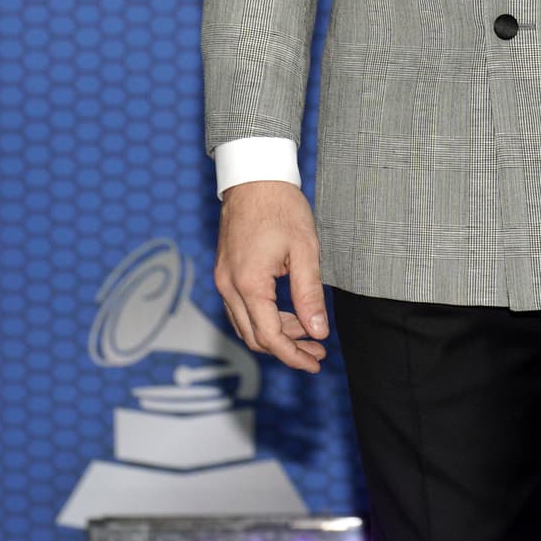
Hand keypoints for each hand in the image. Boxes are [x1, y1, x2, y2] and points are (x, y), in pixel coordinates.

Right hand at [213, 181, 329, 372]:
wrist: (254, 178)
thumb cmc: (281, 208)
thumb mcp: (304, 250)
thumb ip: (309, 294)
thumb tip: (317, 331)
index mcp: (249, 283)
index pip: (270, 336)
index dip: (294, 355)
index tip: (316, 361)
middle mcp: (229, 286)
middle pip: (255, 337)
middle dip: (287, 349)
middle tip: (317, 350)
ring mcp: (223, 280)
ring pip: (246, 325)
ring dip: (276, 334)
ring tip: (308, 332)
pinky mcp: (225, 272)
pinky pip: (241, 309)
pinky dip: (264, 318)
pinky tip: (288, 314)